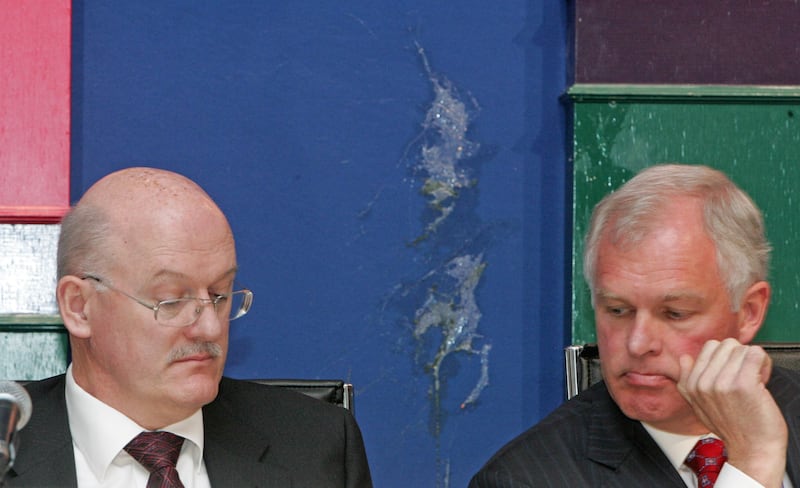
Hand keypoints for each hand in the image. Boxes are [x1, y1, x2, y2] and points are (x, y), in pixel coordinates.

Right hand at [678, 338, 786, 487]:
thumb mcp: (698, 406)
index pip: (709, 347)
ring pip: (742, 348)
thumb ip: (688, 380)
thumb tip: (685, 358)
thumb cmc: (732, 428)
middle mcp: (703, 382)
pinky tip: (763, 378)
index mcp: (691, 385)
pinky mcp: (743, 384)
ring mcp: (722, 382)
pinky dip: (764, 363)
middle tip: (746, 375)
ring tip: (755, 380)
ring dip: (754, 362)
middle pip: (726, 344)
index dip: (726, 357)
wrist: (752, 449)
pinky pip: (756, 354)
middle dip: (740, 356)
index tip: (733, 373)